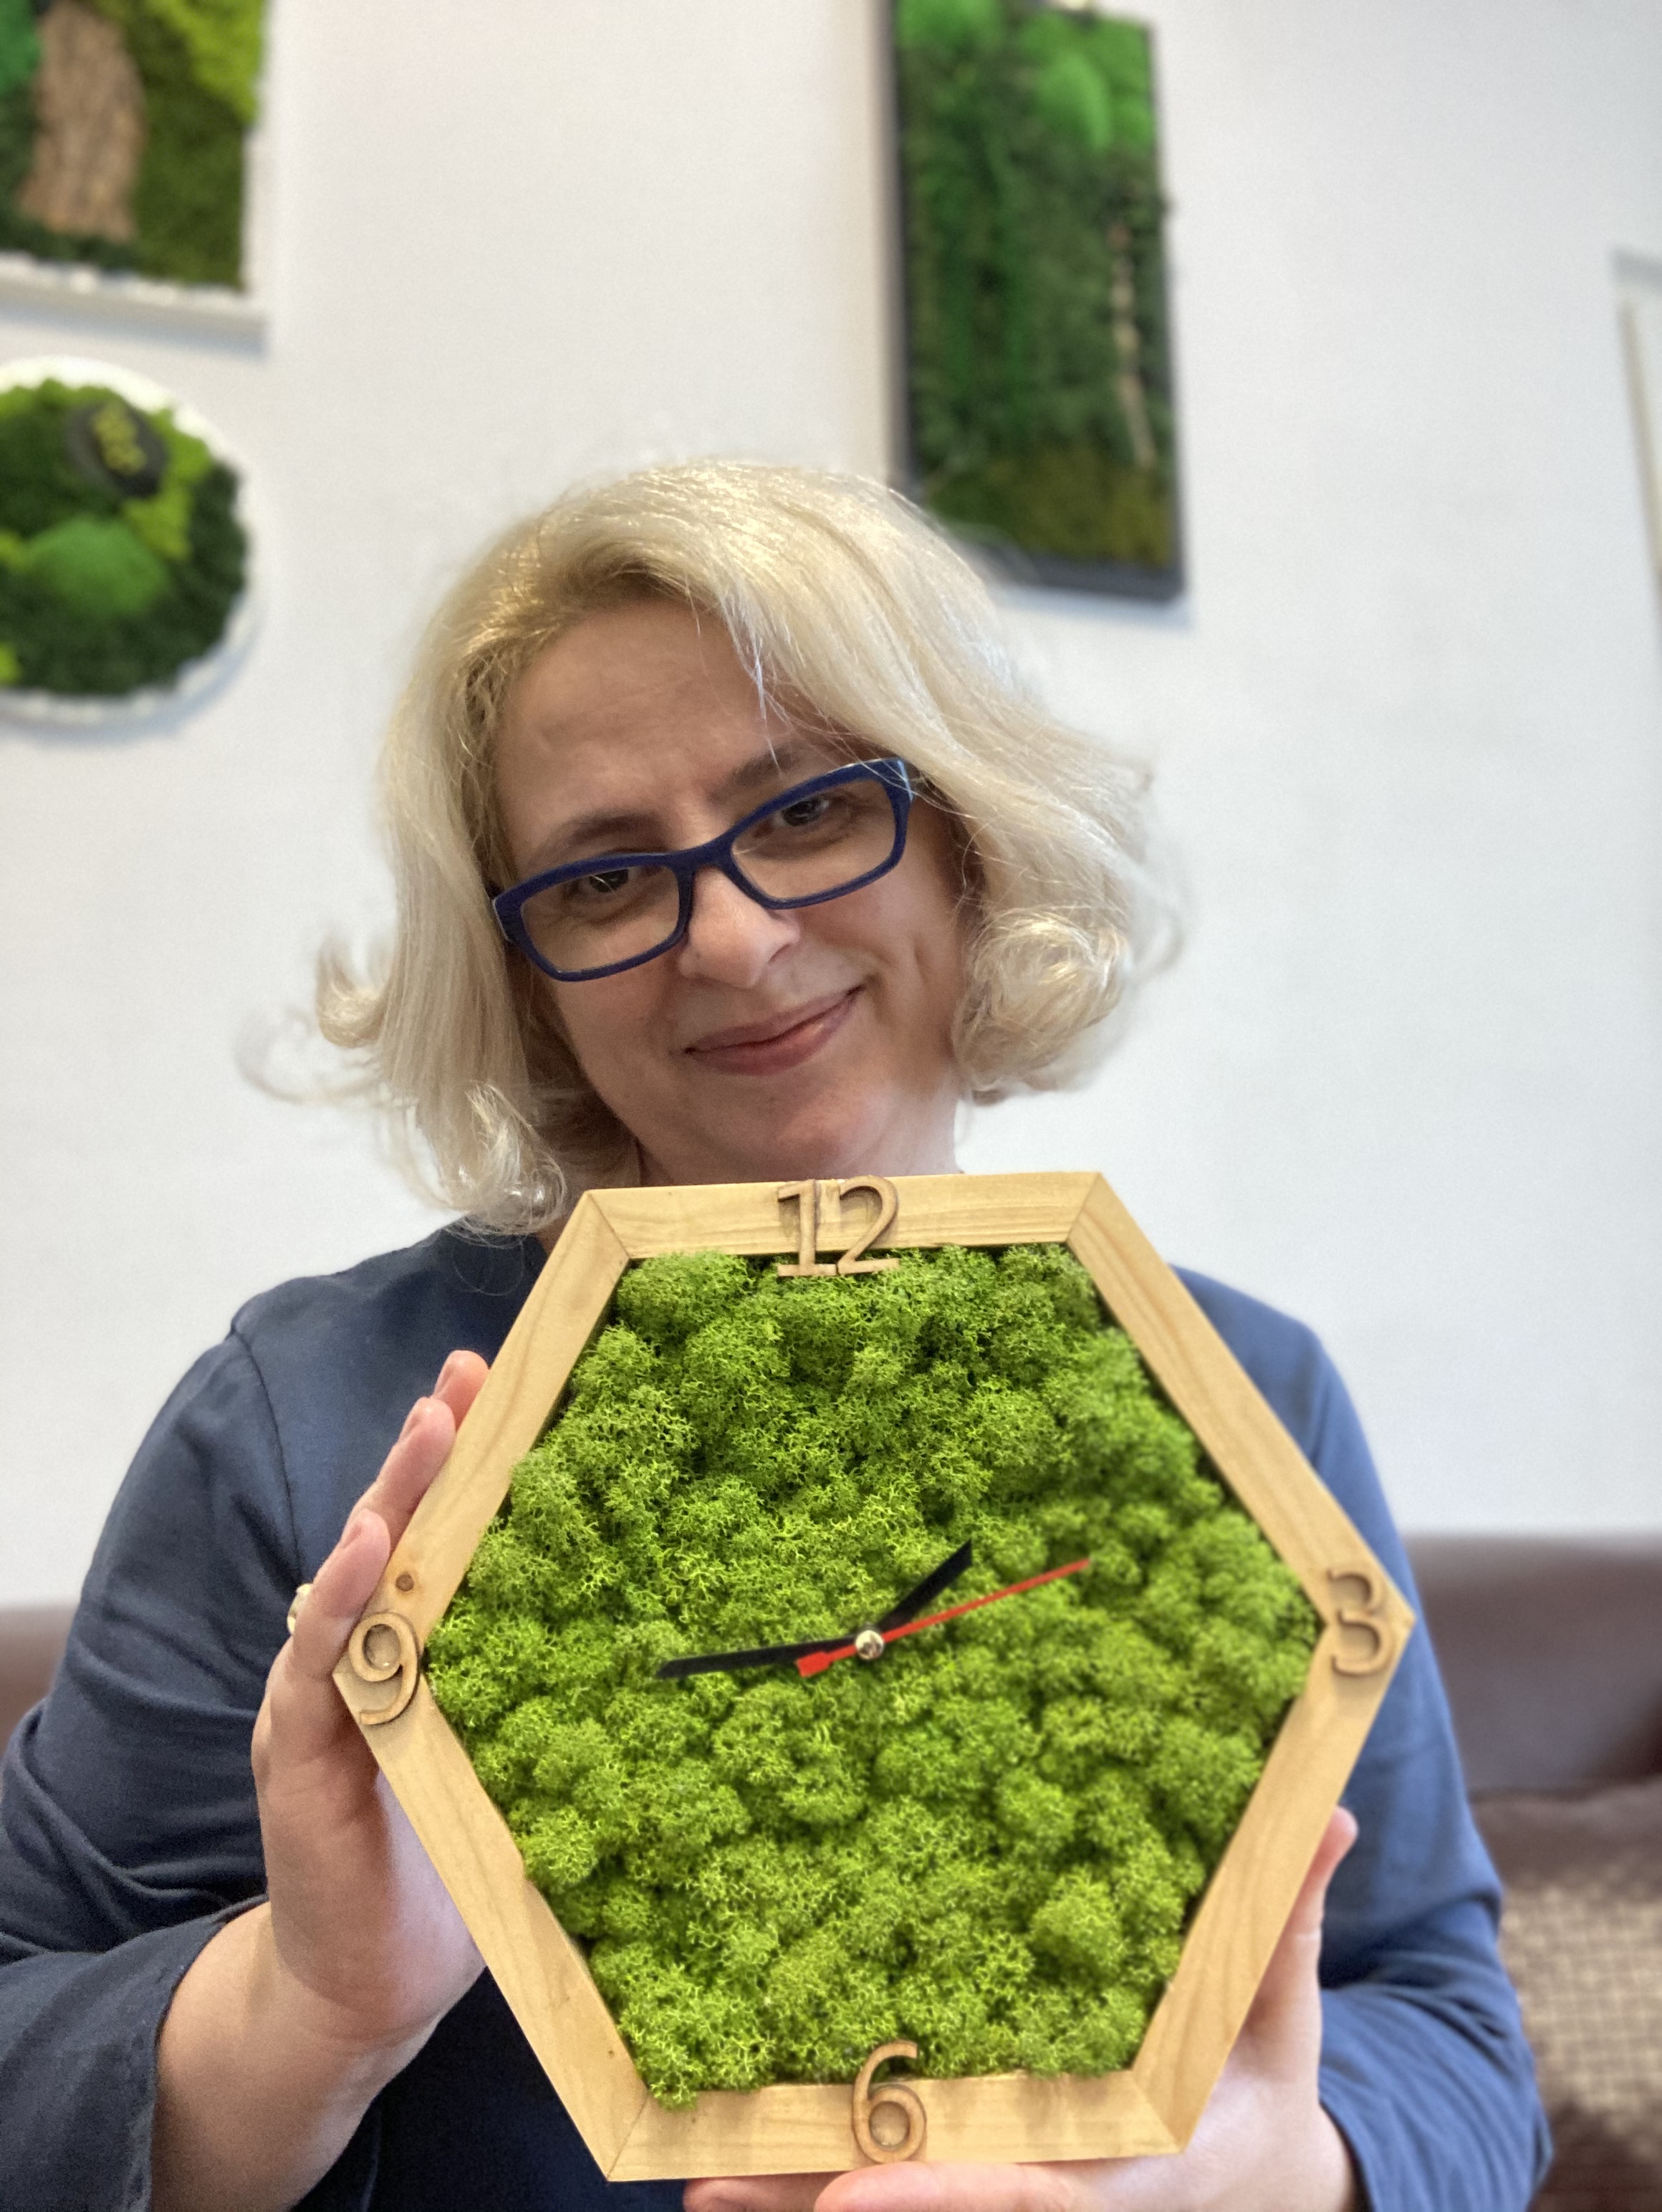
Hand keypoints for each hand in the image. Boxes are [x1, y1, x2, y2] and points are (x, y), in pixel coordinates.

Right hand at [250, 1347, 488, 2048]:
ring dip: (389, 1498)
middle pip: (393, 1531)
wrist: (369, 1981)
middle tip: (467, 1375)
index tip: (505, 1377)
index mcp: (415, 1644)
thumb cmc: (453, 1858)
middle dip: (430, 1450)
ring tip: (428, 1428)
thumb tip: (666, 1619)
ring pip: (351, 1576)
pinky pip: (316, 1664)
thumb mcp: (513, 1749)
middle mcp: (363, 1652)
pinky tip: (365, 1551)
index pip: (438, 1532)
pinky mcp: (297, 1751)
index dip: (465, 1456)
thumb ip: (546, 1682)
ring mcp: (321, 1694)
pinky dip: (336, 1602)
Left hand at [684, 1808, 1358, 2211]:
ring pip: (899, 2203)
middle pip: (936, 2208)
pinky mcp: (985, 2173)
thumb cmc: (1261, 2085)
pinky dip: (811, 2180)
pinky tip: (721, 2169)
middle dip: (828, 2200)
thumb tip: (1324, 1812)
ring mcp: (1018, 2187)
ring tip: (695, 2181)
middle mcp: (1062, 2189)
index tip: (850, 2193)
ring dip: (795, 2198)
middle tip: (718, 2184)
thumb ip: (1287, 1917)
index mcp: (1131, 2168)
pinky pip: (891, 2183)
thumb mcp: (1280, 2010)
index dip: (942, 2198)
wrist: (1259, 2179)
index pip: (1031, 2194)